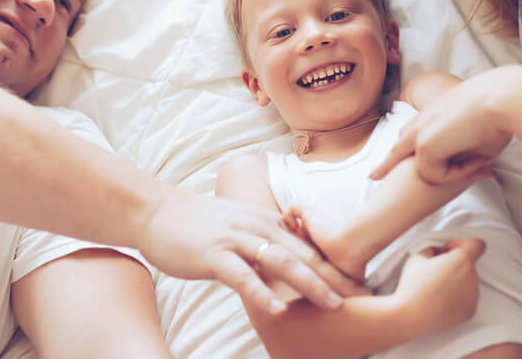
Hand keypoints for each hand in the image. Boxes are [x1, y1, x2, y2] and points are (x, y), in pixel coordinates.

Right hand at [140, 186, 368, 315]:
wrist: (158, 211)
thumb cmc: (199, 225)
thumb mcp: (242, 229)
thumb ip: (266, 245)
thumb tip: (288, 268)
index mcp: (269, 223)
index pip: (311, 247)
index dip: (338, 266)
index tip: (362, 284)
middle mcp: (259, 228)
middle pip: (306, 255)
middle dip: (336, 277)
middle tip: (363, 296)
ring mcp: (237, 240)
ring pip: (282, 263)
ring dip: (311, 285)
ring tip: (334, 305)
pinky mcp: (214, 254)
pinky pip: (242, 276)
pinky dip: (262, 293)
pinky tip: (277, 309)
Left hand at [371, 66, 521, 183]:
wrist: (501, 98)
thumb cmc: (499, 112)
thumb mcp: (478, 132)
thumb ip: (466, 148)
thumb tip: (475, 163)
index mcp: (434, 113)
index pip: (411, 130)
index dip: (403, 143)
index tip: (396, 146)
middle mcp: (423, 121)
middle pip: (399, 147)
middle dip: (386, 165)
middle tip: (372, 177)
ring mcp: (420, 133)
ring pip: (426, 169)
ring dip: (455, 173)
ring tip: (484, 161)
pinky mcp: (424, 146)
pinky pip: (435, 175)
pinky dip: (457, 174)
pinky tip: (477, 161)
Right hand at [394, 239, 485, 334]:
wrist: (410, 316)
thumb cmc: (412, 285)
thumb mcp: (418, 255)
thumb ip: (433, 247)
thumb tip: (439, 251)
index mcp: (461, 260)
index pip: (477, 244)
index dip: (462, 244)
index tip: (449, 250)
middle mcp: (472, 278)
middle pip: (469, 264)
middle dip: (455, 264)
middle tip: (437, 270)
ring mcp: (473, 296)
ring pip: (469, 281)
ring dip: (457, 280)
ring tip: (437, 288)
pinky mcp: (470, 311)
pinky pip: (468, 298)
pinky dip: (458, 296)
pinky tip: (441, 299)